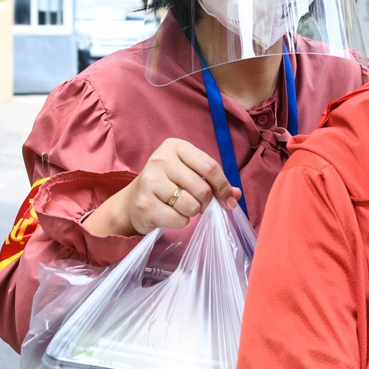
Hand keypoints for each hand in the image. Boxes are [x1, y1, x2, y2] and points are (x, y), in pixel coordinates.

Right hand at [85, 138, 240, 236]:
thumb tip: (236, 195)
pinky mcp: (145, 203)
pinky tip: (170, 214)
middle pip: (202, 189)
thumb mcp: (188, 175)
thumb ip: (213, 182)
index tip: (228, 200)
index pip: (210, 167)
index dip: (223, 187)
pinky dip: (181, 222)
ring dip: (192, 212)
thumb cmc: (166, 186)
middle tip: (198, 204)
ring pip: (191, 206)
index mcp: (175, 146)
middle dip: (206, 202)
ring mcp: (150, 181)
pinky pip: (179, 219)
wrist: (132, 203)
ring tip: (180, 207)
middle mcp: (160, 159)